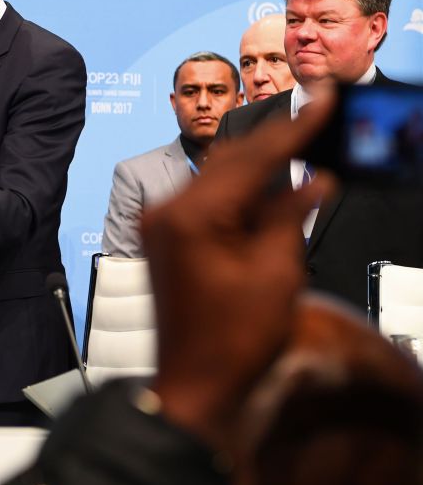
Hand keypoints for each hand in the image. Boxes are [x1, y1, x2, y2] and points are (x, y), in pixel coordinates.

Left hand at [140, 97, 335, 451]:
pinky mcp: (167, 238)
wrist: (193, 384)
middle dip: (277, 138)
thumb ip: (290, 215)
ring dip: (260, 163)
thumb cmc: (231, 340)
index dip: (294, 129)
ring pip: (219, 176)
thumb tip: (313, 178)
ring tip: (303, 139)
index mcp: (190, 216)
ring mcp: (162, 224)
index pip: (251, 158)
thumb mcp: (276, 273)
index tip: (322, 100)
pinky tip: (275, 183)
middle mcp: (167, 212)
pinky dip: (241, 190)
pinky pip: (208, 199)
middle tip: (315, 108)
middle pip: (230, 159)